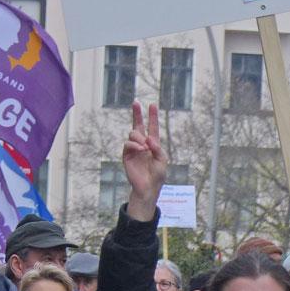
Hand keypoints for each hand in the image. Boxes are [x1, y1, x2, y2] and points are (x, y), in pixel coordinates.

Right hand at [123, 101, 165, 220]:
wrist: (148, 187)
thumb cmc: (157, 175)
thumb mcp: (162, 160)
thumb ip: (157, 148)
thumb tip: (148, 139)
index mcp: (153, 144)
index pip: (152, 127)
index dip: (152, 116)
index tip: (152, 105)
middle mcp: (142, 144)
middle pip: (138, 125)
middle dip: (137, 113)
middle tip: (136, 102)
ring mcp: (134, 149)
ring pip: (133, 134)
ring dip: (139, 137)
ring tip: (144, 146)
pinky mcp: (127, 155)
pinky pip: (128, 144)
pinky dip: (135, 145)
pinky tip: (141, 149)